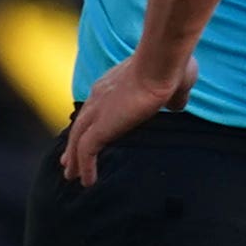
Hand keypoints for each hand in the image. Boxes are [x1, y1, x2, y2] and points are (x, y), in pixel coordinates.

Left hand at [60, 52, 194, 184]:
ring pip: (77, 140)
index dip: (92, 121)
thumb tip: (177, 105)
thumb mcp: (177, 83)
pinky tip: (87, 182)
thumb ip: (174, 96)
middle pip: (80, 124)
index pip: (96, 106)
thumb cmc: (170, 68)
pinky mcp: (100, 128)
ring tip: (71, 176)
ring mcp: (97, 112)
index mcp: (114, 84)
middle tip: (67, 160)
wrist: (160, 63)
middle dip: (73, 143)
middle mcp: (99, 97)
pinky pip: (86, 153)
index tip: (90, 132)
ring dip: (74, 159)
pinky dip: (85, 168)